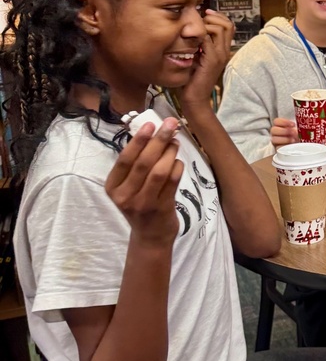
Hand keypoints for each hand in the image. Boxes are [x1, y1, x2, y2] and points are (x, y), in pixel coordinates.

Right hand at [105, 118, 182, 247]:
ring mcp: (143, 204)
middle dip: (158, 140)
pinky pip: (172, 182)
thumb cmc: (140, 204)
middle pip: (143, 162)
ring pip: (159, 171)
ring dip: (169, 153)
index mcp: (113, 187)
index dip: (138, 140)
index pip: (125, 159)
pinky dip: (177, 167)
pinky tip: (178, 161)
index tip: (150, 123)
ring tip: (175, 142)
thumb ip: (136, 164)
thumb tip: (151, 132)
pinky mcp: (161, 208)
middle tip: (170, 125)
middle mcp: (125, 196)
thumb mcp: (130, 187)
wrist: (150, 237)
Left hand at [180, 10, 233, 112]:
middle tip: (199, 22)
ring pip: (220, 29)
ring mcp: (220, 56)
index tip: (204, 14)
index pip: (228, 25)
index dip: (217, 16)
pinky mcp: (212, 61)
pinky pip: (208, 40)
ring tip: (195, 32)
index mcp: (222, 49)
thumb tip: (191, 28)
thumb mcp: (196, 56)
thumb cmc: (191, 78)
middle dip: (212, 17)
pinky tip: (190, 41)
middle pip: (227, 24)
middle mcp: (224, 51)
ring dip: (205, 25)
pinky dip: (199, 36)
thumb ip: (198, 44)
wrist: (194, 98)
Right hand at [271, 117, 298, 146]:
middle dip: (284, 131)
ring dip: (284, 139)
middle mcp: (276, 133)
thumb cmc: (299, 136)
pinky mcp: (277, 149)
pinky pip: (277, 148)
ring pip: (274, 139)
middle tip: (293, 133)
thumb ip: (299, 128)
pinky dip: (284, 147)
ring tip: (293, 140)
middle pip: (273, 130)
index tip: (293, 124)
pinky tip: (291, 147)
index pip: (276, 121)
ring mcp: (276, 141)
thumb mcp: (299, 130)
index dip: (284, 122)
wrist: (301, 147)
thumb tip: (302, 130)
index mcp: (279, 126)